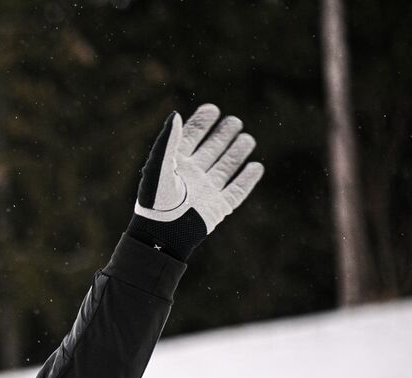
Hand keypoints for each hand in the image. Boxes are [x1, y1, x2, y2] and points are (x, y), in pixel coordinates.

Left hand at [128, 104, 263, 259]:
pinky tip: (255, 167)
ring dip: (236, 153)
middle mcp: (191, 177)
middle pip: (211, 150)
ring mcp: (206, 191)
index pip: (190, 139)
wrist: (163, 235)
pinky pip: (236, 191)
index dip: (201, 124)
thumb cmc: (156, 202)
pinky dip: (246, 179)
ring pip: (225, 167)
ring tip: (247, 139)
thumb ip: (167, 142)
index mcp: (175, 166)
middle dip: (223, 135)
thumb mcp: (158, 168)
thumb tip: (175, 115)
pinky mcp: (218, 207)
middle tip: (234, 121)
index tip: (212, 109)